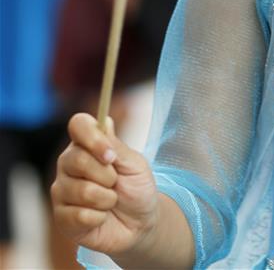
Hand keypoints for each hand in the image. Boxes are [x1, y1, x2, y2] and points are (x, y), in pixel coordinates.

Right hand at [51, 113, 157, 255]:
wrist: (139, 224)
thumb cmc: (136, 188)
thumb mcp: (134, 164)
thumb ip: (116, 146)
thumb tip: (104, 122)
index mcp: (86, 144)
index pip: (78, 125)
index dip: (92, 138)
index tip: (110, 155)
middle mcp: (68, 164)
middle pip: (77, 159)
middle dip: (107, 175)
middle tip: (116, 182)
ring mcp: (62, 191)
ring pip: (82, 190)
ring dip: (107, 198)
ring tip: (110, 200)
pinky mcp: (61, 217)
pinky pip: (80, 215)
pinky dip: (100, 217)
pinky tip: (101, 217)